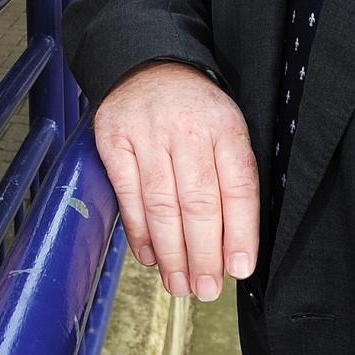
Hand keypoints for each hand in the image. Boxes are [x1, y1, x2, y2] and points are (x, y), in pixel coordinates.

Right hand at [94, 63, 259, 300]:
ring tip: (179, 284)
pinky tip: (150, 256)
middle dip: (203, 253)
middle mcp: (186, 130)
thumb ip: (232, 178)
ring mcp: (147, 135)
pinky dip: (138, 232)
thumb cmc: (195, 110)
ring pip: (162, 204)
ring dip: (171, 252)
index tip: (239, 269)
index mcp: (224, 127)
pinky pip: (128, 195)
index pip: (238, 186)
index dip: (240, 232)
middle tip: (206, 289)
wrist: (148, 65)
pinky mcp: (114, 141)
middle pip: (198, 202)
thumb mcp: (226, 129)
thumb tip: (234, 246)